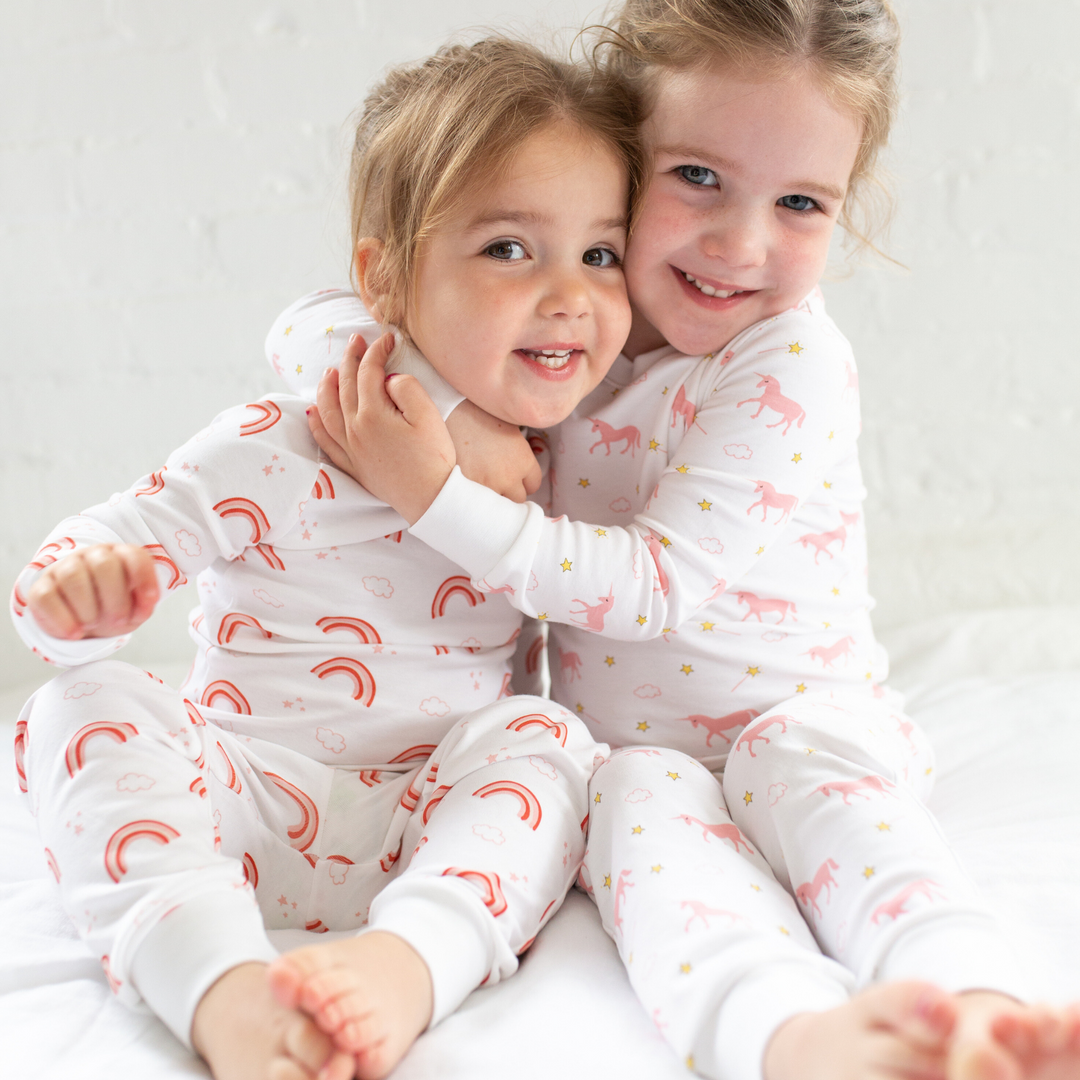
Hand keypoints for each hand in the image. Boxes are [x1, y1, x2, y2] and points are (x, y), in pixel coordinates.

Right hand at [26, 544, 158, 639]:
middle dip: (115, 598)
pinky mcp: (41, 587)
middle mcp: (93, 556)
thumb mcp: (136, 610)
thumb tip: (142, 609)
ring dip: (87, 607)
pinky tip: (75, 632)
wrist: (86, 624)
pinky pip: (45, 596)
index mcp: (121, 556)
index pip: (134, 556)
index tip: (149, 603)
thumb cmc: (115, 609)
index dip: (145, 579)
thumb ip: (143, 607)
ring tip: (93, 624)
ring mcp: (65, 568)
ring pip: (72, 576)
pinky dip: (62, 619)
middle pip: (103, 565)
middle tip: (118, 620)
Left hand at [308, 333, 456, 523]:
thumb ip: (406, 388)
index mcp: (372, 414)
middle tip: (356, 341)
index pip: (368, 372)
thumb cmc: (433, 457)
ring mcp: (351, 448)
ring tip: (331, 371)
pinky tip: (313, 412)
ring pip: (328, 410)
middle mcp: (354, 429)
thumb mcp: (428, 415)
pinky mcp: (353, 465)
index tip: (388, 338)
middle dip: (350, 359)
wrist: (430, 498)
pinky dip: (317, 423)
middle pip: (345, 386)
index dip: (377, 351)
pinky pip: (326, 441)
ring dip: (327, 386)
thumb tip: (387, 379)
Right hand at [446, 399, 541, 502]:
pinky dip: (473, 497)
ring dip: (491, 497)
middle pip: (517, 499)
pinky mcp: (466, 491)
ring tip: (481, 484)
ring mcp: (487, 487)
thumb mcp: (509, 429)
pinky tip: (467, 485)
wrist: (449, 412)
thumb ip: (519, 452)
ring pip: (496, 504)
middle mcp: (509, 477)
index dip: (523, 482)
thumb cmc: (479, 414)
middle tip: (496, 481)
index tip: (515, 479)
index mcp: (524, 460)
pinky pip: (475, 503)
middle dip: (509, 491)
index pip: (533, 484)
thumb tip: (520, 465)